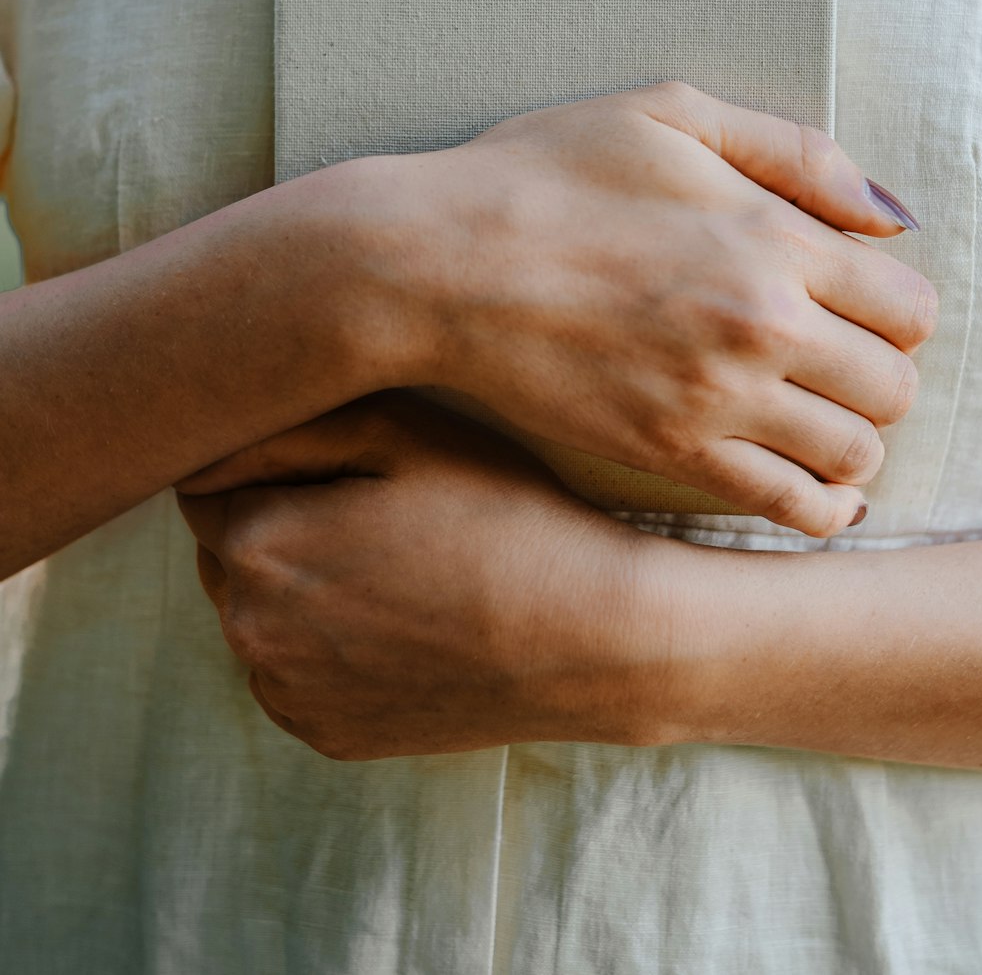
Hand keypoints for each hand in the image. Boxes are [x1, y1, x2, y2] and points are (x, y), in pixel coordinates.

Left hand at [175, 391, 659, 760]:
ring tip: (395, 565)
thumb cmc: (503, 514)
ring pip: (258, 614)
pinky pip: (294, 672)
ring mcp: (288, 694)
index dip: (266, 460)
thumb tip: (211, 440)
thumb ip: (288, 427)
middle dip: (275, 520)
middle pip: (226, 551)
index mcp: (257, 545)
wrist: (592, 636)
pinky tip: (397, 620)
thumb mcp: (401, 432)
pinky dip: (324, 645)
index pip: (205, 482)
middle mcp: (250, 631)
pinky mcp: (327, 737)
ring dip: (297, 586)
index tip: (335, 459)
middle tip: (373, 507)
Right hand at [399, 82, 937, 536]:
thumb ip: (797, 153)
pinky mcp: (669, 454)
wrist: (439, 261)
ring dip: (852, 435)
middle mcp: (763, 326)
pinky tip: (808, 481)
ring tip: (812, 410)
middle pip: (897, 385)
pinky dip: (820, 505)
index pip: (910, 305)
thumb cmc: (545, 173)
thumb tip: (892, 215)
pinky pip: (790, 507)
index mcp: (773, 237)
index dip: (893, 305)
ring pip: (857, 453)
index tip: (854, 299)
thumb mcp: (672, 113)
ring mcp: (717, 399)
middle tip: (833, 355)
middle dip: (880, 371)